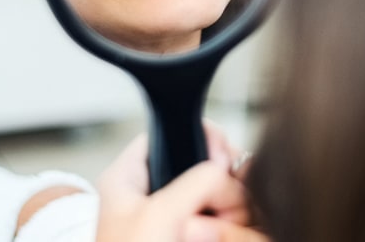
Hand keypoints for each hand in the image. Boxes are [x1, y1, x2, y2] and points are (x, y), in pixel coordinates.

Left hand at [96, 134, 268, 241]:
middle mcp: (153, 195)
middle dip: (223, 184)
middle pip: (206, 165)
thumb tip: (229, 176)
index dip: (200, 138)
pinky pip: (229, 222)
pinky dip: (235, 227)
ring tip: (217, 231)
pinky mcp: (194, 238)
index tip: (219, 155)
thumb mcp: (161, 215)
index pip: (168, 133)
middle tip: (219, 207)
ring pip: (222, 196)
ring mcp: (176, 221)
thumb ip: (199, 181)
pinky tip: (228, 234)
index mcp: (129, 178)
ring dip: (232, 211)